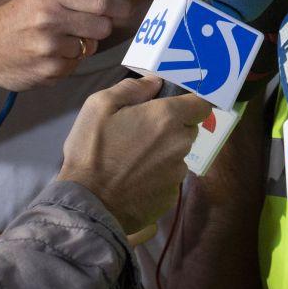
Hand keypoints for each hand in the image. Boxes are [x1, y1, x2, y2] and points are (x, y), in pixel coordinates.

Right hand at [0, 0, 136, 90]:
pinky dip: (68, 61)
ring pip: (91, 47)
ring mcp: (48, 47)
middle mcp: (50, 18)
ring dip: (82, 45)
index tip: (123, 8)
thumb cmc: (18, 14)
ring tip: (58, 40)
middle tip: (84, 26)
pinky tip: (49, 55)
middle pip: (104, 26)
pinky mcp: (47, 71)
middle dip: (99, 27)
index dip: (120, 5)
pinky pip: (75, 65)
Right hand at [57, 76, 211, 232]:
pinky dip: (158, 177)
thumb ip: (131, 88)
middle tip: (143, 133)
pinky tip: (135, 181)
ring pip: (179, 155)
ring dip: (165, 153)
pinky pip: (170, 179)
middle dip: (173, 127)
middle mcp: (180, 144)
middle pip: (189, 129)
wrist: (85, 205)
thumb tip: (155, 83)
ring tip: (134, 160)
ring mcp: (178, 173)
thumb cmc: (90, 151)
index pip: (202, 104)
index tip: (176, 105)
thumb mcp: (99, 106)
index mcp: (167, 117)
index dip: (190, 102)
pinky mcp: (171, 197)